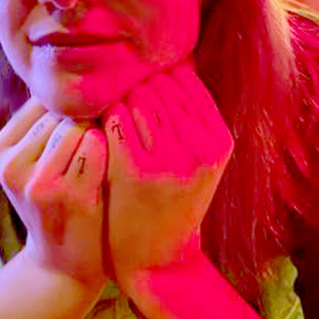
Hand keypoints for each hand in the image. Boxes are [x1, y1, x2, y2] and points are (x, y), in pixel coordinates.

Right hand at [0, 97, 107, 291]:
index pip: (40, 100)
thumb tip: (68, 70)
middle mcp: (10, 164)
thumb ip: (43, 124)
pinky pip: (95, 145)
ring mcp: (35, 180)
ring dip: (98, 133)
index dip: (71, 104)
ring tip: (102, 156)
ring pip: (77, 124)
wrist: (66, 263)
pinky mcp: (64, 193)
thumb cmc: (59, 201)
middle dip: (85, 117)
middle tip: (99, 139)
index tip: (88, 118)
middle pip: (59, 110)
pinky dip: (107, 152)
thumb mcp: (34, 164)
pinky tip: (107, 170)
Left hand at [101, 62, 233, 291]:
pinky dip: (103, 117)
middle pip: (159, 85)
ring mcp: (169, 160)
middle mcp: (200, 148)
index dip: (157, 77)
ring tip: (109, 110)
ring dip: (118, 99)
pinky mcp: (135, 171)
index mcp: (220, 140)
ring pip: (136, 98)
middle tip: (117, 96)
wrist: (157, 261)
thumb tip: (176, 57)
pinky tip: (98, 127)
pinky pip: (115, 119)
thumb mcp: (199, 159)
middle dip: (136, 85)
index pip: (186, 79)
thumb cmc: (173, 201)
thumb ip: (191, 113)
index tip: (139, 87)